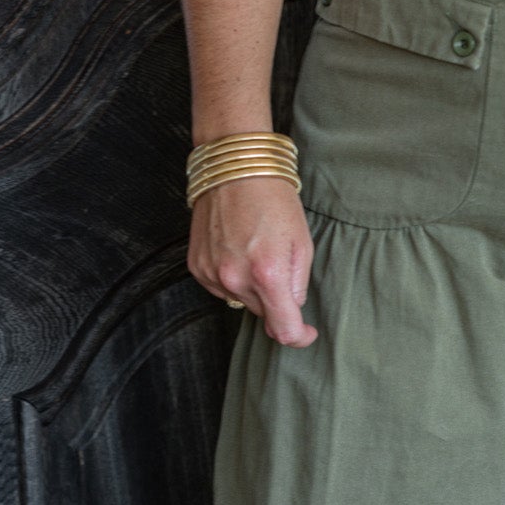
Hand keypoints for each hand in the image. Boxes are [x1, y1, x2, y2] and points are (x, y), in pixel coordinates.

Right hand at [187, 175, 317, 346]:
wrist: (234, 168)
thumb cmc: (274, 200)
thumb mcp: (302, 243)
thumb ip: (298, 284)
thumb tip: (292, 309)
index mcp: (268, 274)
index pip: (284, 329)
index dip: (300, 336)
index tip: (307, 332)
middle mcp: (235, 279)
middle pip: (263, 314)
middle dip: (276, 300)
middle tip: (280, 266)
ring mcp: (212, 274)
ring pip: (241, 301)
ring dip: (253, 288)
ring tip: (256, 251)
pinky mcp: (197, 267)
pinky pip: (221, 287)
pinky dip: (233, 277)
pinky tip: (237, 250)